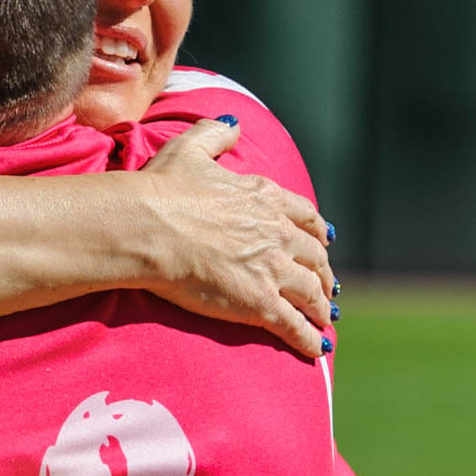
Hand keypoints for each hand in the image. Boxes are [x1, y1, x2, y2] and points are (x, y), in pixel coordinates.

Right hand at [136, 118, 334, 359]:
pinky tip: (316, 350)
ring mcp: (272, 269)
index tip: (324, 243)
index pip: (305, 217)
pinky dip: (309, 339)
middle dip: (324, 274)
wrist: (148, 227)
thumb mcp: (190, 149)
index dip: (318, 233)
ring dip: (321, 307)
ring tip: (324, 320)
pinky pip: (295, 325)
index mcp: (264, 198)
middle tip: (326, 287)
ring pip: (311, 292)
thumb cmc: (161, 190)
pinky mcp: (260, 303)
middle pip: (315, 257)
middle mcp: (276, 233)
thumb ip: (215, 135)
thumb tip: (233, 125)